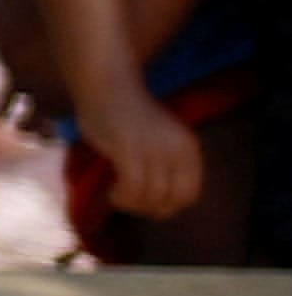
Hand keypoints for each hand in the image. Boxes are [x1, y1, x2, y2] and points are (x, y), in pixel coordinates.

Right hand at [99, 89, 205, 218]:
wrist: (106, 86)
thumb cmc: (127, 115)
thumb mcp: (159, 142)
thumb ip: (167, 166)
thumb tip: (160, 204)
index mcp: (188, 149)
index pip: (189, 195)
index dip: (168, 206)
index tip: (147, 203)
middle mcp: (176, 150)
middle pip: (169, 200)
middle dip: (148, 209)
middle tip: (128, 200)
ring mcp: (153, 149)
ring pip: (150, 198)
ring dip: (131, 205)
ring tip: (116, 195)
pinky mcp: (129, 150)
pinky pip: (131, 188)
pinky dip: (121, 197)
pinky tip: (110, 191)